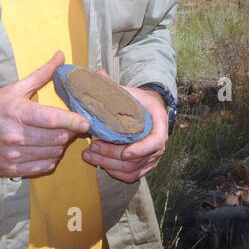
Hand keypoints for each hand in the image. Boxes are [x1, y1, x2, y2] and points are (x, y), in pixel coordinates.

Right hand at [0, 50, 90, 178]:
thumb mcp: (13, 89)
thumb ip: (41, 74)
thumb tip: (60, 55)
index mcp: (17, 113)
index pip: (53, 118)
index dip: (73, 120)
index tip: (85, 121)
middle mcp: (16, 136)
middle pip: (57, 137)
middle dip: (69, 131)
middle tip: (71, 125)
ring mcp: (14, 155)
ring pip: (53, 153)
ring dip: (61, 145)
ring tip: (57, 135)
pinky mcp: (13, 170)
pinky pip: (43, 166)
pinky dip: (51, 158)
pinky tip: (47, 149)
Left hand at [80, 68, 167, 183]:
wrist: (148, 111)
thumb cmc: (139, 102)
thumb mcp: (130, 92)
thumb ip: (114, 85)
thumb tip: (98, 73)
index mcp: (159, 124)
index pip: (155, 142)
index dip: (141, 149)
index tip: (124, 152)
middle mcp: (159, 144)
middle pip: (137, 159)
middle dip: (112, 156)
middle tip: (92, 147)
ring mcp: (152, 157)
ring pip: (131, 170)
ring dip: (108, 165)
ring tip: (89, 155)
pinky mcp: (144, 165)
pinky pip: (131, 176)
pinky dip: (115, 173)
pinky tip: (100, 164)